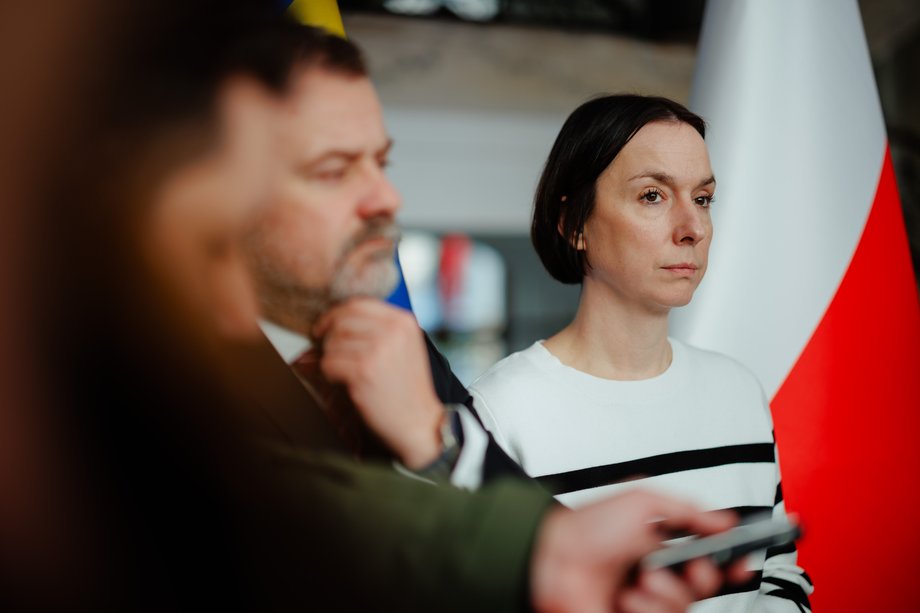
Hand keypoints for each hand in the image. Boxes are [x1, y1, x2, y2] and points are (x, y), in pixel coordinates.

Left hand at [313, 298, 443, 467]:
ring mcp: (377, 349)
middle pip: (341, 320)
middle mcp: (392, 330)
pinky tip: (343, 382)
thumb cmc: (407, 387)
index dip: (336, 314)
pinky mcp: (363, 371)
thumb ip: (381, 328)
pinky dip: (330, 374)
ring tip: (343, 371)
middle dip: (329, 336)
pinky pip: (329, 363)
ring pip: (332, 343)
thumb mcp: (405, 346)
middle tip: (328, 352)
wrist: (419, 422)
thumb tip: (340, 319)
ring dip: (330, 358)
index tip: (326, 327)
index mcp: (403, 321)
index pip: (358, 304)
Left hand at [530, 490, 747, 612]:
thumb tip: (723, 520)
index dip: (731, 561)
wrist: (552, 558)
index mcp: (661, 544)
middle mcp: (656, 573)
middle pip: (705, 586)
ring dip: (663, 592)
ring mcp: (644, 601)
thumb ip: (688, 510)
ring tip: (638, 580)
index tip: (743, 561)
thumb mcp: (643, 502)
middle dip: (702, 576)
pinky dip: (644, 608)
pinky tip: (623, 598)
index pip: (708, 556)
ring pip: (684, 607)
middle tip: (688, 567)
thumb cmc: (587, 527)